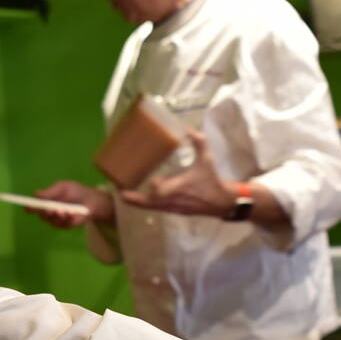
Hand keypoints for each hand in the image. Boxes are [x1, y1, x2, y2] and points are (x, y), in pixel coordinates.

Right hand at [31, 180, 113, 227]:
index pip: (34, 206)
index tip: (28, 207)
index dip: (29, 207)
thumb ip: (50, 191)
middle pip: (41, 215)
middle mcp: (49, 212)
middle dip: (44, 212)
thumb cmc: (76, 191)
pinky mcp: (66, 225)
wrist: (92, 200)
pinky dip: (67, 218)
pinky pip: (63, 224)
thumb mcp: (63, 187)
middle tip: (49, 209)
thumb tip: (36, 194)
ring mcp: (57, 220)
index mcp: (46, 201)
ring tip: (63, 210)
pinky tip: (71, 213)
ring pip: (51, 220)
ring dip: (57, 215)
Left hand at [120, 132, 235, 217]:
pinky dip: (146, 204)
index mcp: (180, 187)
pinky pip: (155, 208)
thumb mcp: (207, 160)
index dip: (156, 187)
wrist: (220, 203)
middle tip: (120, 193)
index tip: (153, 180)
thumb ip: (199, 143)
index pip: (163, 191)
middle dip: (134, 199)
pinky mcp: (173, 210)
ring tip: (124, 195)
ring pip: (151, 208)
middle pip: (149, 204)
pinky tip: (138, 198)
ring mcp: (172, 207)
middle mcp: (173, 199)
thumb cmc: (211, 180)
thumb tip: (188, 129)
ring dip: (137, 202)